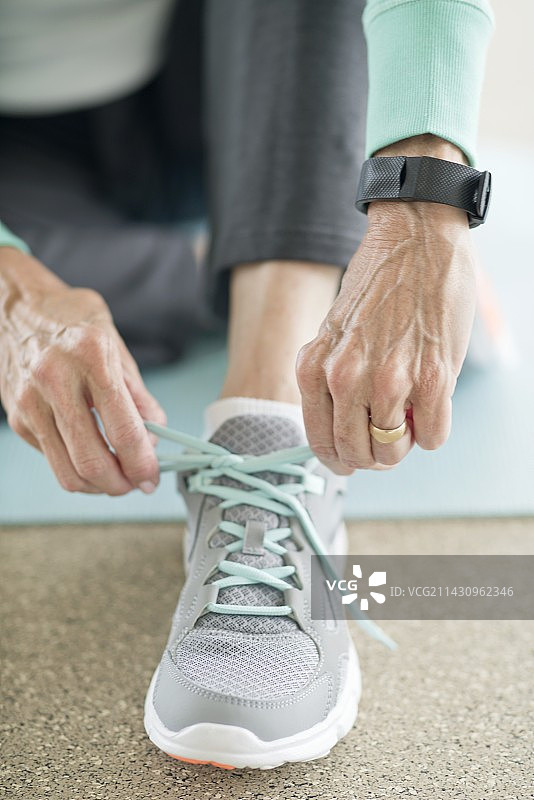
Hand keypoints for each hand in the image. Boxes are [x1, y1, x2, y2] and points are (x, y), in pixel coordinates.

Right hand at [0, 249, 165, 494]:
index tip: (152, 477)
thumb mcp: (114, 344)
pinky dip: (76, 467)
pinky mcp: (17, 418)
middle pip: (91, 461)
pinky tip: (90, 453)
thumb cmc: (71, 321)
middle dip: (120, 484)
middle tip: (135, 484)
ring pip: (67, 472)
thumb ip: (138, 394)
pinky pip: (52, 459)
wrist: (15, 307)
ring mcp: (31, 402)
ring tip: (116, 477)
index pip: (123, 429)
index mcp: (91, 356)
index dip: (142, 464)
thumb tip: (155, 438)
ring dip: (98, 486)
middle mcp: (56, 379)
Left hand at [296, 196, 476, 474]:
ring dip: (406, 441)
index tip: (355, 457)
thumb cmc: (378, 284)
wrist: (416, 236)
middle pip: (358, 454)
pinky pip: (433, 437)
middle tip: (390, 435)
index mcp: (313, 368)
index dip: (341, 458)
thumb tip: (344, 430)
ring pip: (394, 451)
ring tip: (412, 411)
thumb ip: (330, 379)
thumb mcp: (334, 332)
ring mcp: (389, 380)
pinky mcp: (431, 377)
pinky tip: (433, 401)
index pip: (321, 442)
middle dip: (376, 454)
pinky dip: (434, 429)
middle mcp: (344, 378)